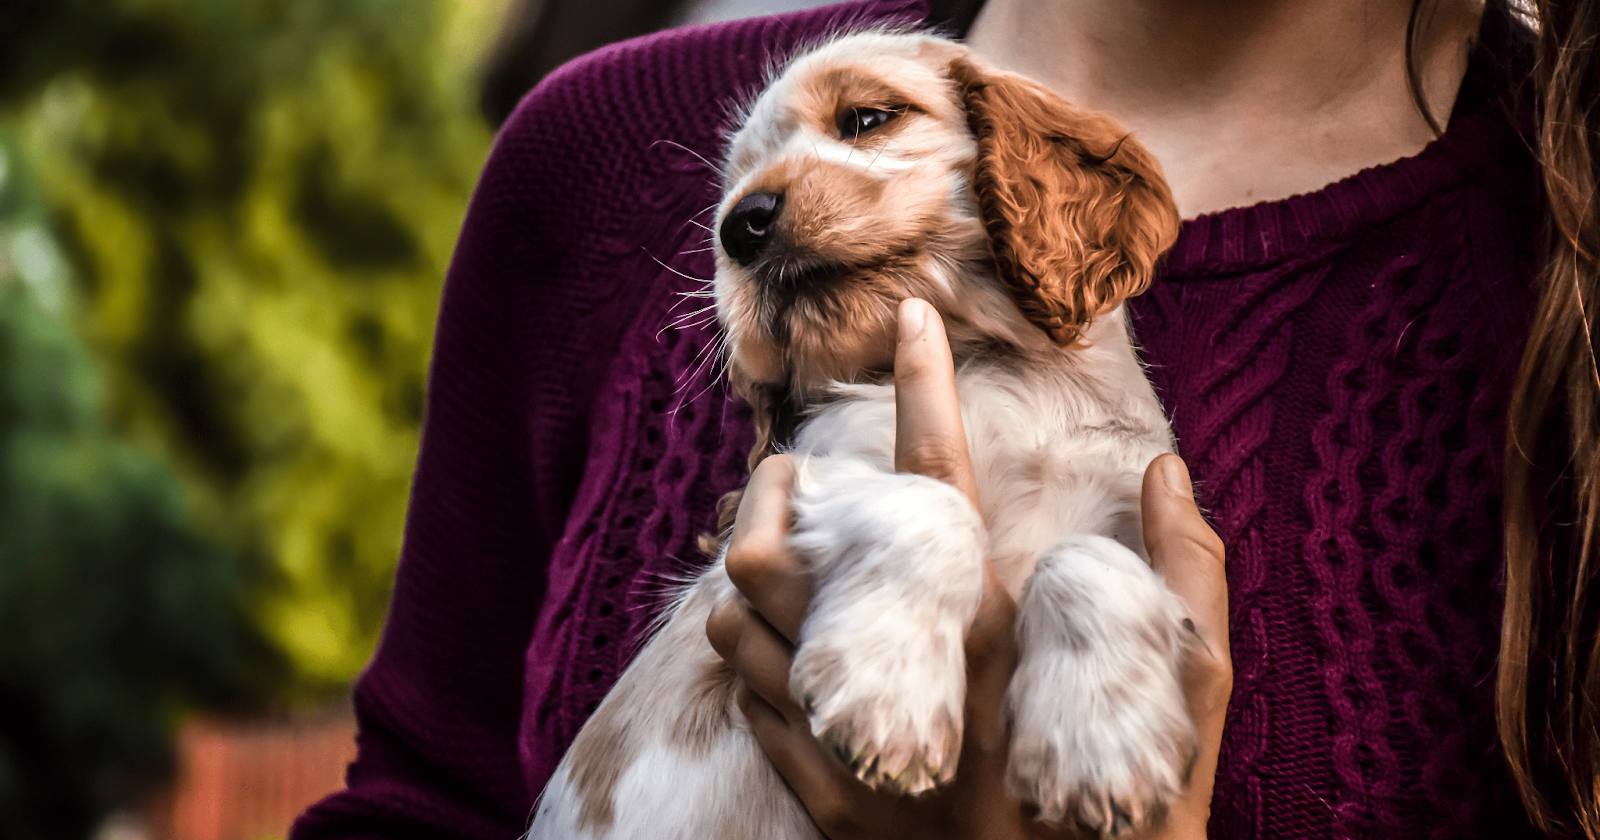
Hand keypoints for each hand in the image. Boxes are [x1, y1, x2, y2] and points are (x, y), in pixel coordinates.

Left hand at [706, 298, 1230, 838]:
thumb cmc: (1139, 821)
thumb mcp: (1192, 696)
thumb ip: (1186, 574)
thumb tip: (1166, 470)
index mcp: (993, 632)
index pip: (942, 476)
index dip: (925, 382)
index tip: (913, 319)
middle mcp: (907, 674)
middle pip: (779, 547)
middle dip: (769, 490)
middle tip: (796, 478)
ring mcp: (854, 740)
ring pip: (738, 621)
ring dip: (750, 573)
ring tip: (790, 557)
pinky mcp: (825, 798)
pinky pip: (749, 698)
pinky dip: (755, 652)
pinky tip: (796, 646)